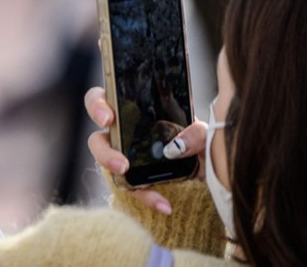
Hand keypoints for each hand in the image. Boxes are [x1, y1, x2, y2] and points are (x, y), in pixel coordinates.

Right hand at [84, 86, 207, 214]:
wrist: (210, 166)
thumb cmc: (198, 140)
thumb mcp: (204, 132)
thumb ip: (197, 133)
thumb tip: (178, 146)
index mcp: (130, 111)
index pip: (100, 100)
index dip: (97, 106)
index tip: (109, 119)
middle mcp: (121, 134)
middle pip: (96, 140)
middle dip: (103, 152)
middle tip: (121, 165)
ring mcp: (125, 158)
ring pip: (108, 168)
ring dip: (120, 179)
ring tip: (141, 187)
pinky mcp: (134, 180)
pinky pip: (132, 189)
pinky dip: (147, 197)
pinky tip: (165, 205)